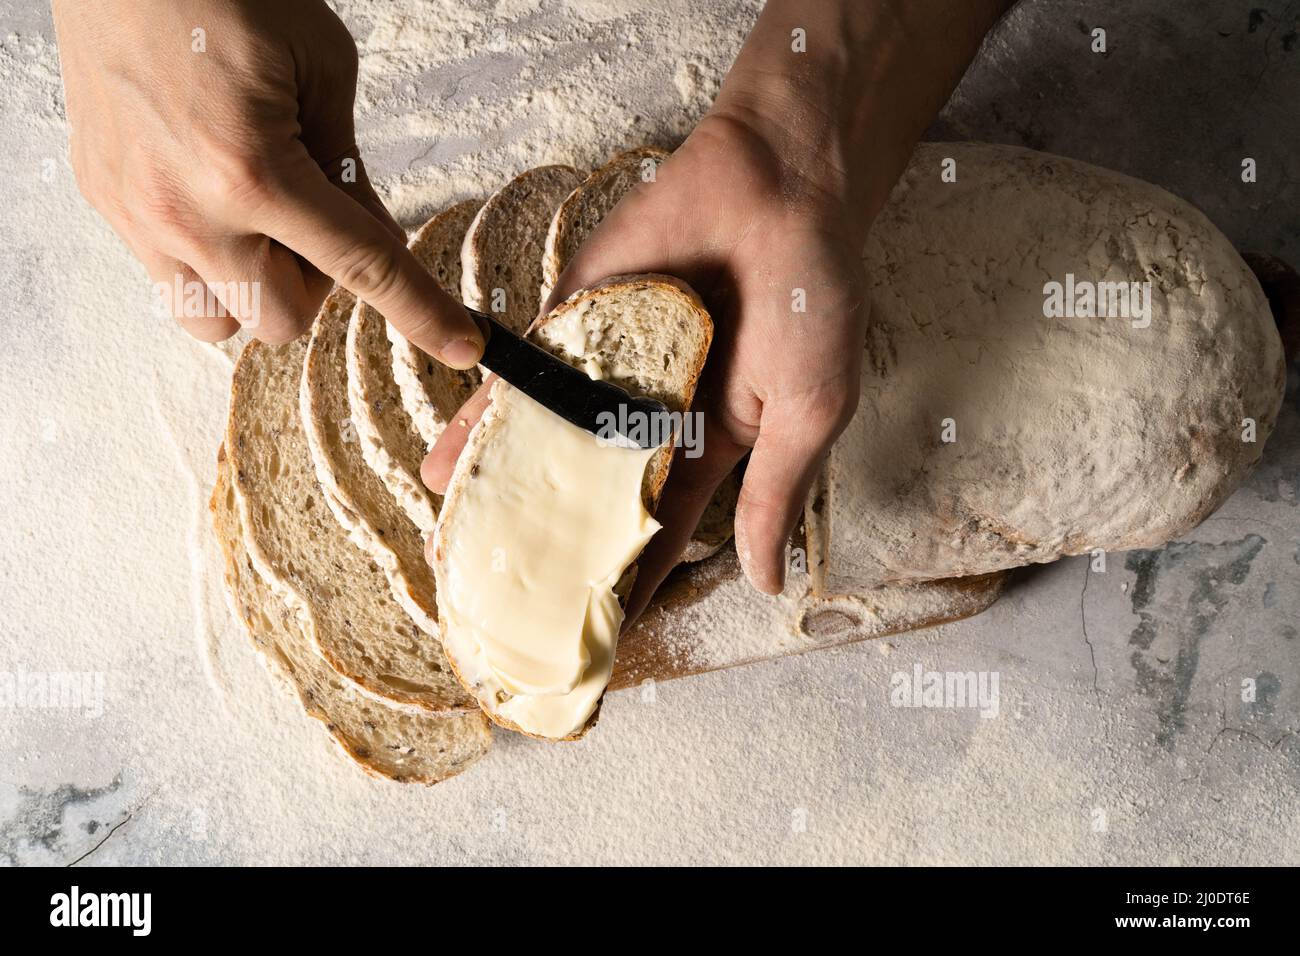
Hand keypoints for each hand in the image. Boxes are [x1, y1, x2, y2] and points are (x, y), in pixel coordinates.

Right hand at [52, 0, 481, 364]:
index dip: (420, 311)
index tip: (459, 346)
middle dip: (315, 285)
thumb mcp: (320, 68)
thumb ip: (348, 165)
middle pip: (281, 321)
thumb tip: (371, 234)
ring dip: (253, 290)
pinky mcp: (104, 202)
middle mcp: (187, 210)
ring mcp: (136, 214)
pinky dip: (206, 260)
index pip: (360, 266)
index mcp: (252, 172)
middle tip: (316, 220)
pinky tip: (212, 197)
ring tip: (259, 220)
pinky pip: (167, 279)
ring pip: (216, 324)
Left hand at [423, 0, 1008, 618]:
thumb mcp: (807, 412)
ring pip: (544, 450)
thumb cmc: (811, 298)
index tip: (599, 637)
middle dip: (552, 551)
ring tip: (460, 559)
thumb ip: (775, 495)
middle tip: (510, 608)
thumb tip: (764, 582)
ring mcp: (604, 374)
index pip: (662, 534)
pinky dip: (483, 424)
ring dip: (504, 499)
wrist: (774, 186)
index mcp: (710, 447)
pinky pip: (521, 383)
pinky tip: (446, 469)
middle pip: (590, 501)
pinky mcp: (570, 328)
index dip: (633, 584)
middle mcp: (648, 419)